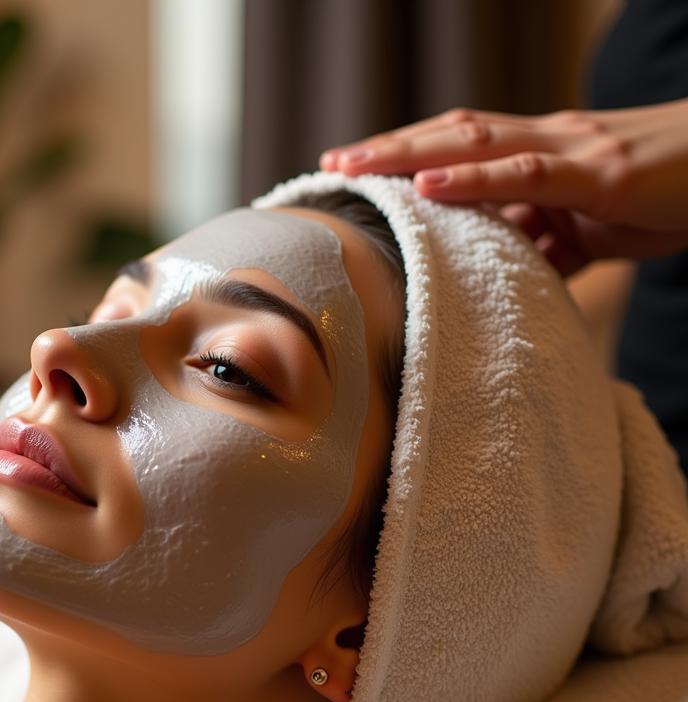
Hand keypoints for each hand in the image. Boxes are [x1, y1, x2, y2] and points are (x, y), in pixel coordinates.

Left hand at [319, 100, 687, 276]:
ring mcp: (571, 153)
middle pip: (452, 137)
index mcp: (540, 156)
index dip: (407, 154)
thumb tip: (508, 278)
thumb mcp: (591, 229)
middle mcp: (545, 144)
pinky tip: (430, 184)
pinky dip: (476, 180)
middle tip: (332, 162)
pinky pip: (529, 174)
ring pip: (476, 144)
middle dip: (389, 149)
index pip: (461, 147)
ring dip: (410, 154)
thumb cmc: (663, 194)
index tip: (355, 170)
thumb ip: (546, 246)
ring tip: (356, 165)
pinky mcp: (600, 176)